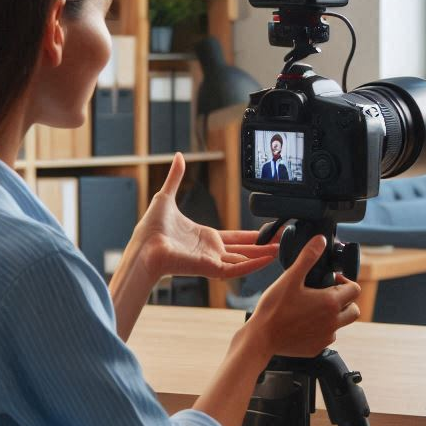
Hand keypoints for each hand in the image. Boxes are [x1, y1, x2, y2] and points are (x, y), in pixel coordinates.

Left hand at [134, 153, 278, 281]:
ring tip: (281, 251)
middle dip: (264, 247)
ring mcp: (212, 261)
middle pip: (244, 250)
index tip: (266, 232)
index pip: (235, 238)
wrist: (143, 248)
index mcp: (204, 237)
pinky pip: (237, 268)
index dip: (251, 236)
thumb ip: (175, 177)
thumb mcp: (166, 196)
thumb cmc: (149, 229)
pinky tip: (268, 259)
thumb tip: (178, 156)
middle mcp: (210, 251)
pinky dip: (253, 265)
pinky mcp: (211, 269)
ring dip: (263, 256)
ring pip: (244, 260)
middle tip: (282, 242)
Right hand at [246, 235, 361, 358]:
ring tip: (313, 308)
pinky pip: (327, 337)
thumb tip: (320, 241)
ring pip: (340, 324)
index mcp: (330, 303)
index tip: (330, 280)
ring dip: (333, 315)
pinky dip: (321, 329)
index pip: (355, 289)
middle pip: (354, 309)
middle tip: (326, 294)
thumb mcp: (290, 278)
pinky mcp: (316, 349)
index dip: (345, 281)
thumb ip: (308, 257)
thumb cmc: (274, 308)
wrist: (260, 338)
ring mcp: (325, 338)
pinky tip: (304, 323)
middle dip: (344, 300)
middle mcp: (333, 322)